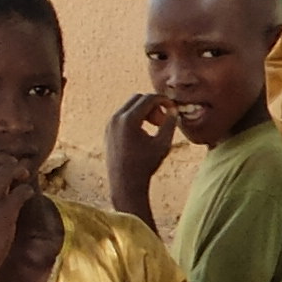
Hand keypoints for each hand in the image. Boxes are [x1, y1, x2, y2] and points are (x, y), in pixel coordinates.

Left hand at [106, 91, 179, 214]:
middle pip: (138, 98)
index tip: (172, 107)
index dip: (163, 100)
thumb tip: (174, 110)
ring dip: (144, 111)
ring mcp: (110, 124)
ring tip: (155, 126)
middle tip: (162, 120)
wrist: (125, 183)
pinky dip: (135, 117)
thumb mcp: (163, 144)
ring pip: (130, 106)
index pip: (148, 98)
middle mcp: (116, 118)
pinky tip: (144, 132)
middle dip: (153, 105)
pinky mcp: (108, 130)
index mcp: (129, 120)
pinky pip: (123, 115)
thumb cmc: (145, 165)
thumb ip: (170, 123)